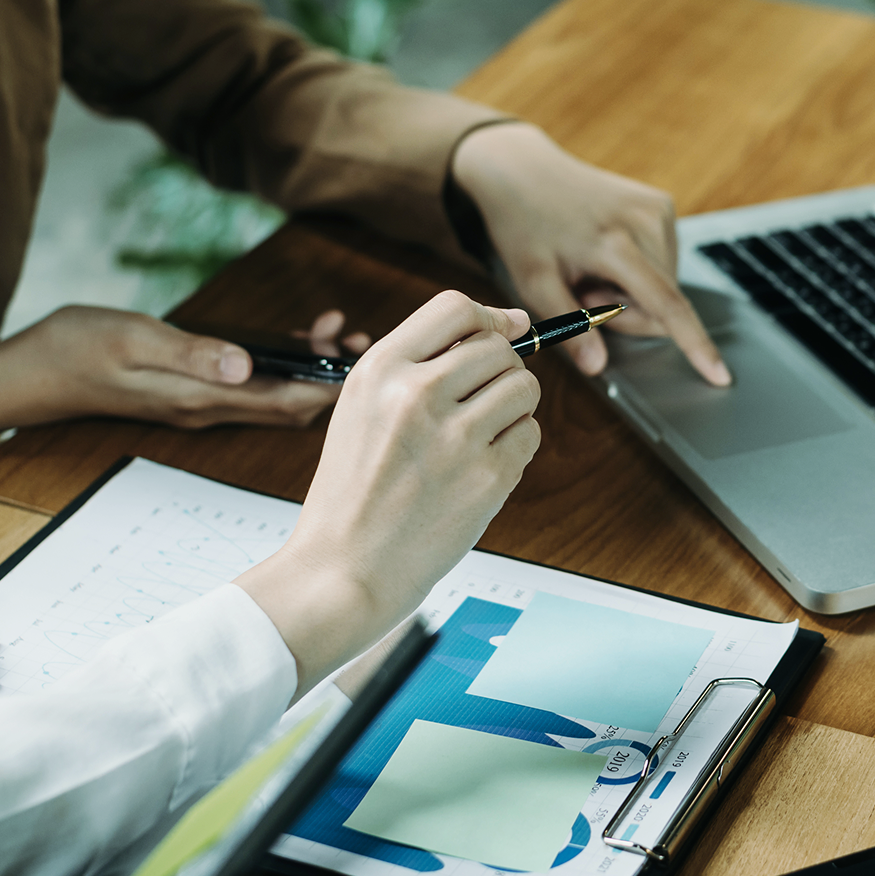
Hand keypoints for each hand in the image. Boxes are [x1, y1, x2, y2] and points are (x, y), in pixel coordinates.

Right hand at [0, 306, 367, 444]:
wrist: (29, 373)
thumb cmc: (75, 348)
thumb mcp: (133, 340)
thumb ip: (193, 353)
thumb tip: (248, 364)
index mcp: (200, 398)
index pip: (285, 403)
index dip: (329, 386)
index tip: (363, 361)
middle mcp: (208, 408)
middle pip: (290, 405)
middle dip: (330, 376)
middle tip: (356, 338)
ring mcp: (200, 403)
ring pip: (272, 395)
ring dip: (307, 367)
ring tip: (334, 332)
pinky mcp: (191, 392)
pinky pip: (250, 387)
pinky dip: (279, 365)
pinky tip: (291, 338)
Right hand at [235, 291, 539, 695]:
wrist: (344, 567)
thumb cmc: (354, 490)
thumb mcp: (361, 407)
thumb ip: (422, 362)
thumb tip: (512, 324)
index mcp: (379, 370)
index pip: (456, 308)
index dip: (490, 317)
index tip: (506, 330)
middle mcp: (416, 394)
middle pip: (498, 348)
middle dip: (501, 371)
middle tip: (479, 405)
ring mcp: (455, 436)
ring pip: (524, 386)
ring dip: (513, 407)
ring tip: (479, 436)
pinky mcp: (487, 477)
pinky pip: (530, 434)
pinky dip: (515, 447)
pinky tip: (480, 467)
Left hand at [451, 122, 730, 385]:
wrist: (524, 171)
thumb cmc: (524, 226)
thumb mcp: (533, 281)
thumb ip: (569, 325)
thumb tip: (598, 367)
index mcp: (613, 242)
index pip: (666, 304)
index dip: (695, 344)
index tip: (721, 376)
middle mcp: (645, 220)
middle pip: (664, 303)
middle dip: (628, 313)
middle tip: (584, 292)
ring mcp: (658, 209)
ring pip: (666, 285)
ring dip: (632, 291)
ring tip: (592, 267)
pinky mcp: (661, 204)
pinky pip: (663, 262)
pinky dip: (638, 269)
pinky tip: (606, 251)